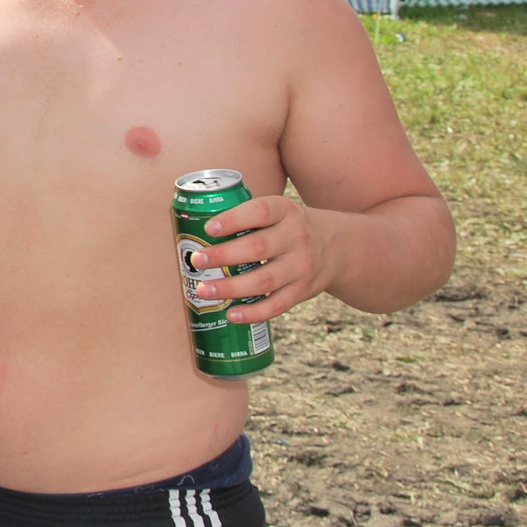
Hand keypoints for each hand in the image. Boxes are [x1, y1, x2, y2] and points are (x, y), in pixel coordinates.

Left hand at [188, 195, 332, 323]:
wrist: (336, 247)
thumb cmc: (287, 227)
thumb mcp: (277, 211)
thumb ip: (245, 216)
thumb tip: (189, 225)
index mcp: (285, 211)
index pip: (260, 211)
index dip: (234, 219)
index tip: (208, 228)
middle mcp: (296, 238)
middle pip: (258, 248)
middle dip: (223, 256)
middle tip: (196, 261)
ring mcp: (301, 267)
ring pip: (264, 280)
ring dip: (231, 288)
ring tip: (204, 290)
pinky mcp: (302, 291)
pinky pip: (276, 305)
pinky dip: (253, 313)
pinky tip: (231, 314)